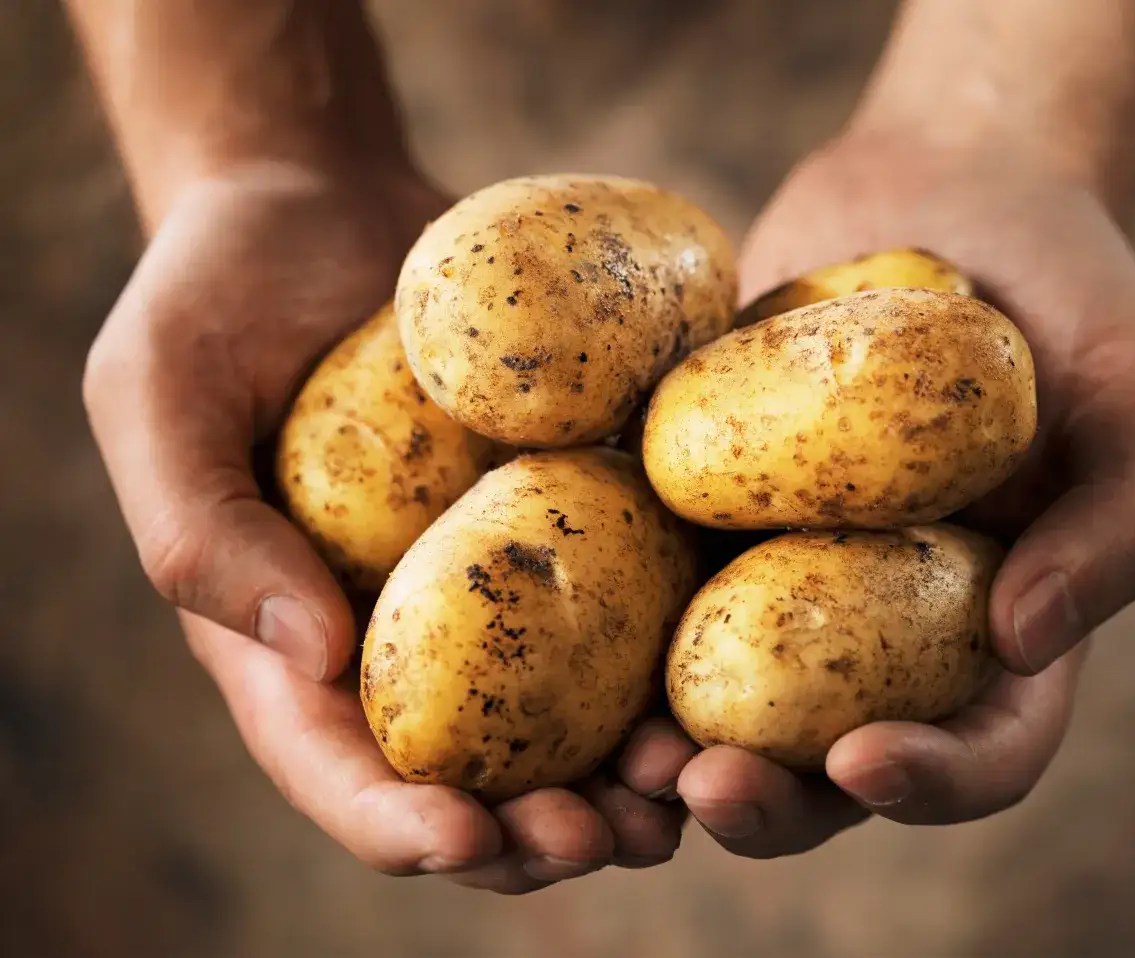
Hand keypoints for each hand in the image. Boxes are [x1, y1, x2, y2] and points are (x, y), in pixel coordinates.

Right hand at [83, 160, 689, 891]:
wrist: (328, 202)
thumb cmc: (218, 293)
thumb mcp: (159, 392)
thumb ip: (202, 528)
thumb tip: (310, 656)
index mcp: (291, 637)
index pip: (337, 765)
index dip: (396, 824)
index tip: (463, 839)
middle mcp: (405, 632)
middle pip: (473, 772)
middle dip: (537, 831)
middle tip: (608, 838)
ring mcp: (497, 581)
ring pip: (569, 715)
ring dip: (630, 773)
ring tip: (691, 789)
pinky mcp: (569, 516)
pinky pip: (629, 599)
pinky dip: (678, 650)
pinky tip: (732, 667)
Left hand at [673, 128, 1134, 854]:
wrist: (942, 189)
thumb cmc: (1067, 289)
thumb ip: (1122, 521)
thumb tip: (1024, 640)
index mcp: (997, 624)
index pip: (982, 747)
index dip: (932, 782)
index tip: (865, 762)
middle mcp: (882, 624)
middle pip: (827, 761)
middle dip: (768, 799)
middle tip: (701, 786)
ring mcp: (779, 572)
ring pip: (720, 698)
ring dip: (667, 747)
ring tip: (621, 752)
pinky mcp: (700, 509)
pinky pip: (647, 579)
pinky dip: (605, 622)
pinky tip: (560, 622)